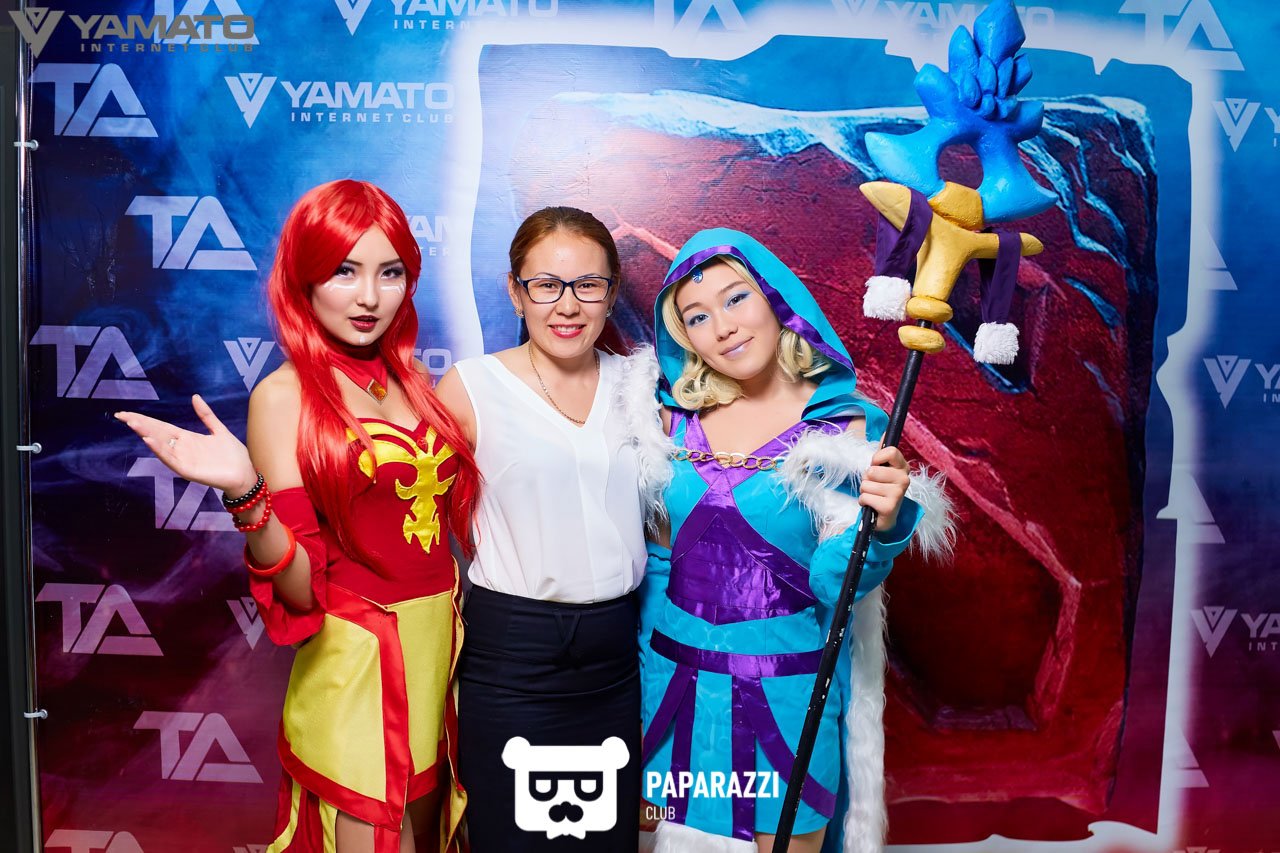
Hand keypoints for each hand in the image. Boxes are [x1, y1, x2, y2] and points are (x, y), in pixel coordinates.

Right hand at [115, 395, 256, 495]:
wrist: (245, 475)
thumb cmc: (233, 455)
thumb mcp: (219, 429)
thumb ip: (206, 415)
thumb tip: (194, 396)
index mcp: (187, 439)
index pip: (160, 427)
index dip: (145, 420)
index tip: (126, 413)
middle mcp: (182, 449)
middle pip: (156, 434)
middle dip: (140, 425)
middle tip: (122, 416)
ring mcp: (184, 460)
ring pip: (160, 446)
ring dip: (147, 434)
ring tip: (133, 424)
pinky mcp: (188, 471)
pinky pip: (171, 460)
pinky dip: (160, 450)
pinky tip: (149, 441)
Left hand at [860, 446, 909, 531]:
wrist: (885, 516)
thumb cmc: (882, 489)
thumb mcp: (882, 469)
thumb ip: (883, 452)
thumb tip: (886, 431)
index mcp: (903, 467)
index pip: (890, 451)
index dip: (876, 458)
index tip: (876, 466)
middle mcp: (904, 479)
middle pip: (872, 470)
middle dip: (867, 479)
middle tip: (874, 486)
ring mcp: (898, 493)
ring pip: (866, 484)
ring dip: (865, 491)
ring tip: (874, 496)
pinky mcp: (890, 507)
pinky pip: (865, 497)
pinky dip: (863, 502)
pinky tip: (872, 505)